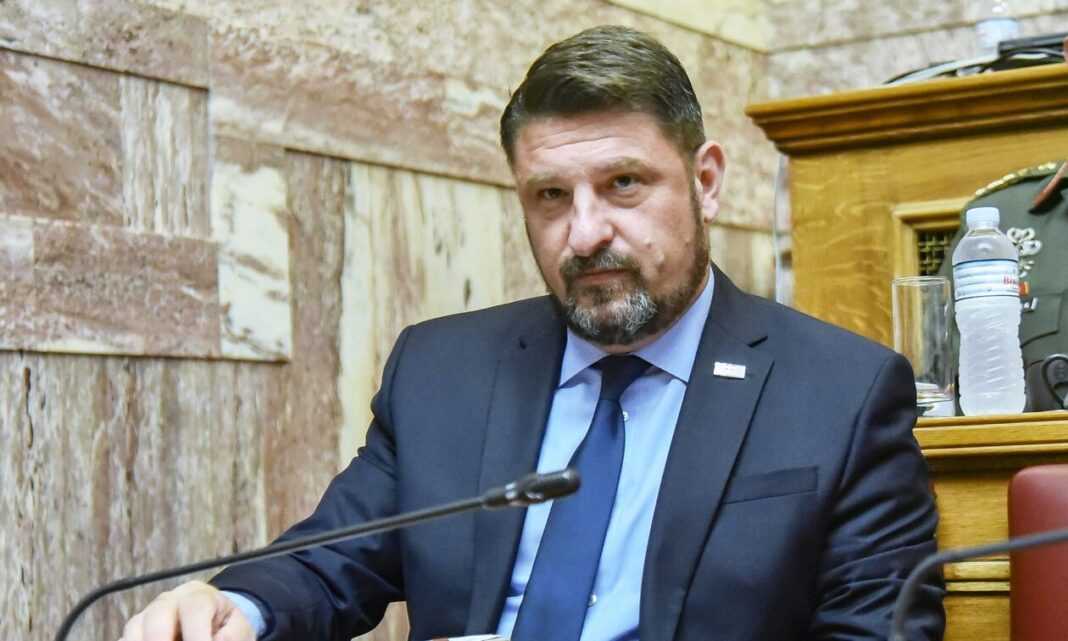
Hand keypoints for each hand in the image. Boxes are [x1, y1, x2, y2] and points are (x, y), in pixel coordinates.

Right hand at [120, 581, 254, 640]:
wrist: (212, 622)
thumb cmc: (224, 626)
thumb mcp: (238, 627)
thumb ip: (232, 635)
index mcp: (198, 595)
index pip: (194, 607)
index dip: (197, 634)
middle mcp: (169, 601)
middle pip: (157, 613)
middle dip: (161, 639)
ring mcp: (148, 615)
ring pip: (135, 628)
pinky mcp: (135, 632)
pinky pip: (124, 639)